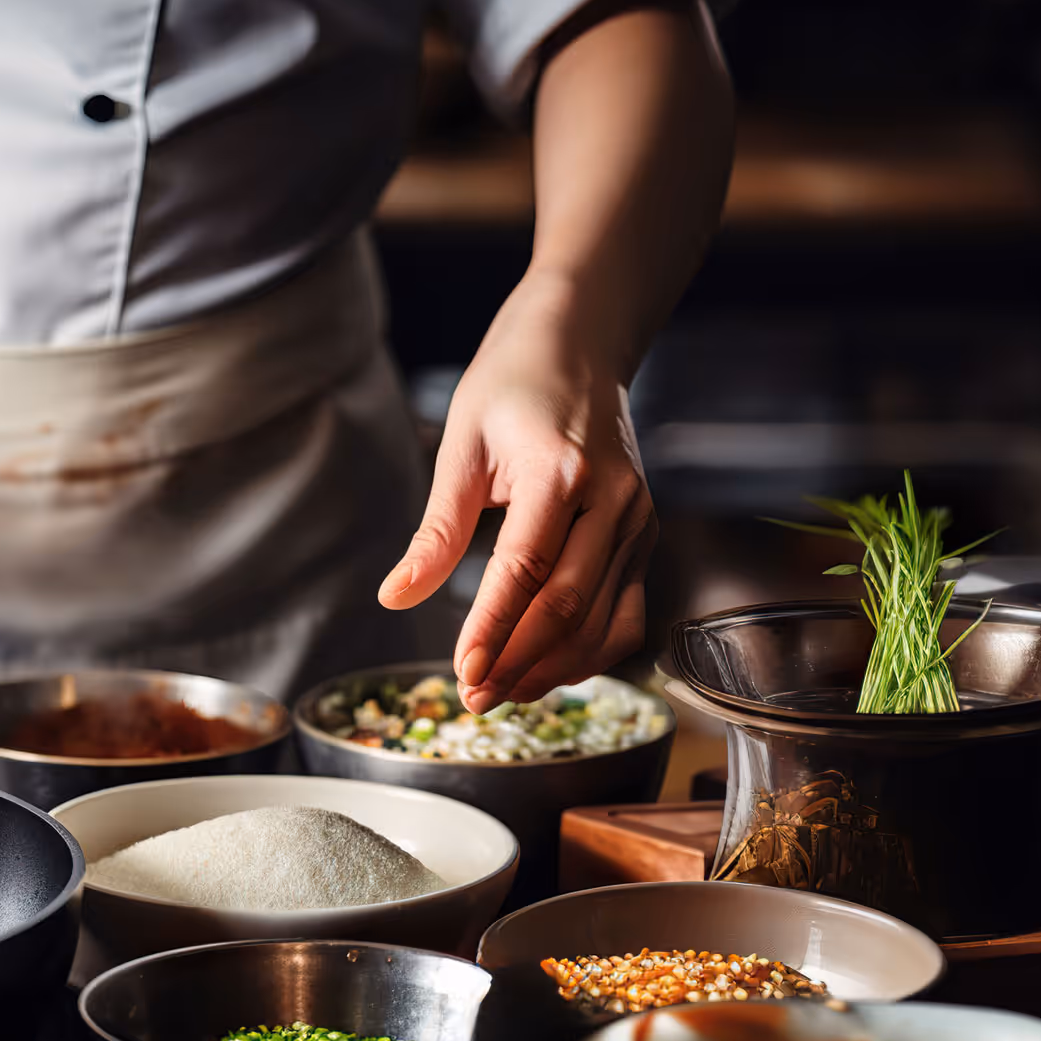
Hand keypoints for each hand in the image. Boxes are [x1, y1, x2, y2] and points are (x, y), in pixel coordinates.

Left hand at [378, 298, 656, 711]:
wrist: (582, 342)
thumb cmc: (514, 382)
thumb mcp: (461, 445)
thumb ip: (436, 530)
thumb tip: (396, 597)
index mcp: (561, 471)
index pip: (527, 569)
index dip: (494, 629)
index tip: (463, 674)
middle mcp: (614, 500)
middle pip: (570, 606)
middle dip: (518, 661)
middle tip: (472, 698)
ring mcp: (638, 521)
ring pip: (604, 621)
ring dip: (552, 668)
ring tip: (501, 692)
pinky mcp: (644, 537)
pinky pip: (625, 613)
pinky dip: (588, 652)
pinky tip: (544, 669)